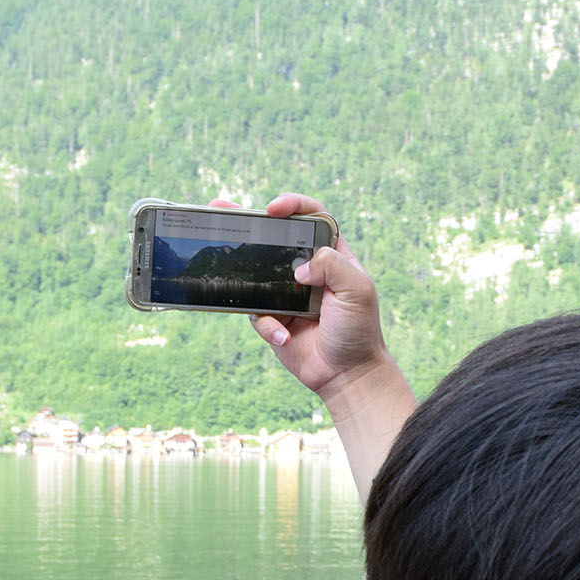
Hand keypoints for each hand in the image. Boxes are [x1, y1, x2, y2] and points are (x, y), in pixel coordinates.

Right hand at [212, 193, 390, 400]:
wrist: (347, 374)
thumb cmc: (359, 331)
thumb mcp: (358, 291)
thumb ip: (332, 266)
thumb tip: (300, 268)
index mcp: (332, 255)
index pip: (312, 218)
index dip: (293, 205)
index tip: (274, 208)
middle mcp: (307, 270)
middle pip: (274, 238)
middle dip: (248, 222)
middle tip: (221, 208)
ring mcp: (287, 293)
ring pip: (255, 272)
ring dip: (239, 268)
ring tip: (220, 259)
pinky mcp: (274, 318)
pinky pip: (257, 314)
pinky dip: (268, 326)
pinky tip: (284, 337)